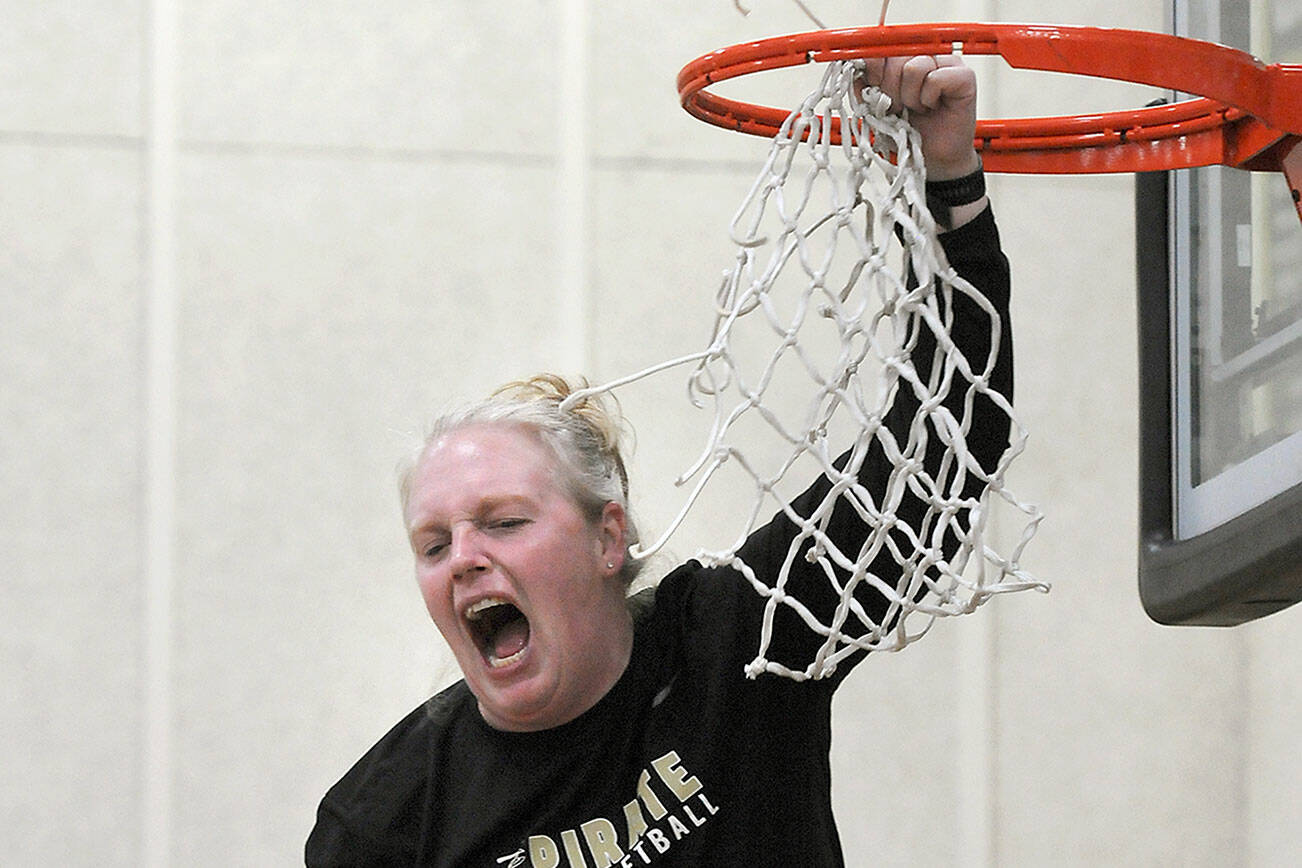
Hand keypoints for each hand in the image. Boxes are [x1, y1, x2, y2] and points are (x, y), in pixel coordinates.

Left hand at [858, 54, 979, 180]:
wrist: (933, 158)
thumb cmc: (908, 132)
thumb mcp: (876, 109)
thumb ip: (864, 86)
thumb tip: (854, 67)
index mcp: (903, 60)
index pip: (882, 48)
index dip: (872, 69)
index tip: (874, 90)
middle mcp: (925, 56)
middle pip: (897, 57)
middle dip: (891, 89)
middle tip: (900, 107)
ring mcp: (946, 63)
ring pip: (916, 66)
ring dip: (911, 96)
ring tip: (918, 108)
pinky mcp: (965, 76)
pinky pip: (936, 79)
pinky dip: (929, 98)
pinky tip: (933, 106)